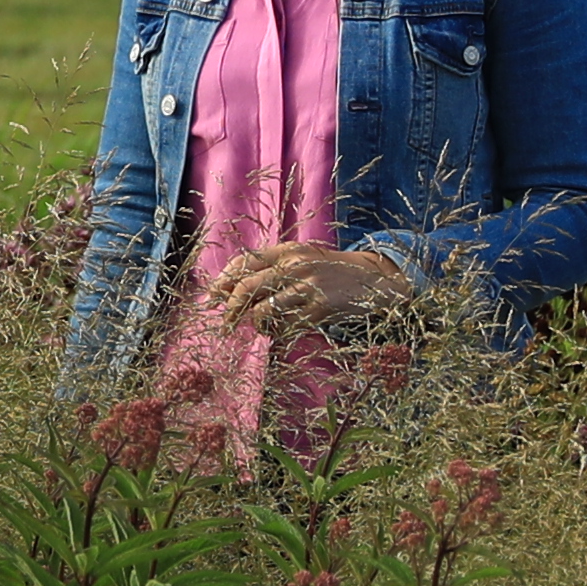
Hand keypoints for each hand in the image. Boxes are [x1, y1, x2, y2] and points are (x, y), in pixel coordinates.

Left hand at [202, 241, 406, 332]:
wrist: (375, 278)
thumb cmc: (332, 271)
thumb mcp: (302, 260)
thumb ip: (273, 269)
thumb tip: (234, 289)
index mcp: (286, 251)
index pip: (243, 263)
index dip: (222, 281)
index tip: (211, 297)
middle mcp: (294, 265)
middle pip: (246, 288)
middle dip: (230, 309)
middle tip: (226, 324)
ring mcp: (308, 286)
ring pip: (264, 311)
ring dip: (256, 326)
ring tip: (263, 329)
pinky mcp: (321, 307)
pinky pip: (288, 327)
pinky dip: (279, 335)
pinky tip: (284, 334)